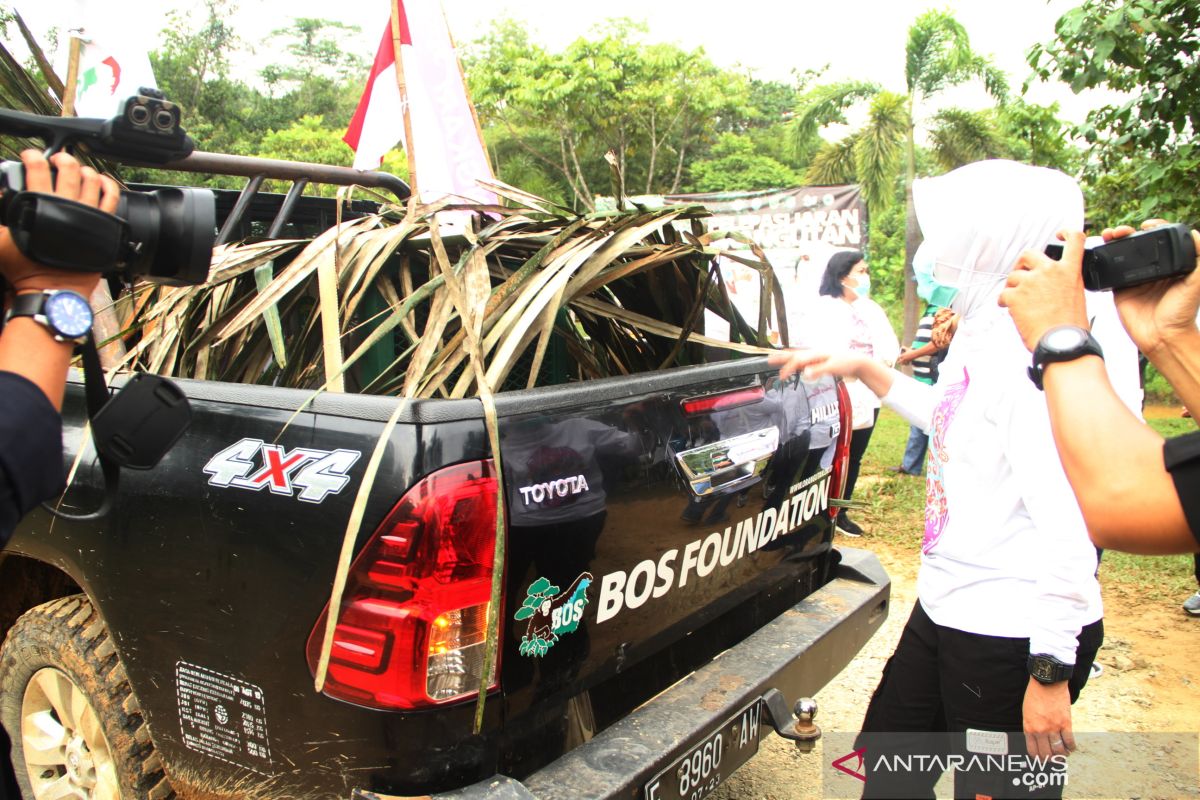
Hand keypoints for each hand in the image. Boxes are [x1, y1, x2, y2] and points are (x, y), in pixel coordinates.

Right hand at [0, 149, 119, 296]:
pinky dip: (108, 186)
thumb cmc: (26, 268)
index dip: (32, 157)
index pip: (36, 169)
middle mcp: (68, 206)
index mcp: (40, 205)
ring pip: (92, 181)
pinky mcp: (104, 227)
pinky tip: (102, 182)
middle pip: (69, 169)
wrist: (52, 290)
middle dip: (62, 157)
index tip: (29, 155)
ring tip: (78, 169)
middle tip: (56, 158)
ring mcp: (89, 216)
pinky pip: (111, 200)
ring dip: (85, 170)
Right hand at [768, 348, 866, 381]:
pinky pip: (804, 360)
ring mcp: (816, 356)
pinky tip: (795, 366)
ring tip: (776, 360)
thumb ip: (818, 370)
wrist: (858, 362)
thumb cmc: (847, 363)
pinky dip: (796, 363)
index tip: (782, 377)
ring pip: (798, 356)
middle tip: (768, 360)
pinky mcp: (819, 360)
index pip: (797, 360)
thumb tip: (804, 373)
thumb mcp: (833, 367)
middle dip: (781, 358)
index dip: (788, 368)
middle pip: (794, 354)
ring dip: (787, 359)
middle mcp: (814, 353)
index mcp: (815, 353)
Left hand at [999, 230, 1088, 351]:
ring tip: (1018, 302)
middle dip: (1022, 264)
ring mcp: (1031, 281)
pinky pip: (1003, 294)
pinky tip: (1010, 309)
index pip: (1074, 240)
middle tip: (1022, 276)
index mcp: (1070, 270)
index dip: (1066, 233)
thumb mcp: (1077, 295)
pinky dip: (1005, 301)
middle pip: (1029, 254)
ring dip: (1013, 287)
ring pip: (1013, 276)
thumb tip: (1053, 283)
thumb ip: (1065, 281)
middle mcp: (1050, 271)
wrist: (1061, 342)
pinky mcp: (1015, 295)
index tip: (1059, 234)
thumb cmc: (1070, 326)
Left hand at [1023, 678, 1074, 759]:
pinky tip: (1071, 748)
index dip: (1037, 757)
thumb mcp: (1026, 712)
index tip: (1041, 759)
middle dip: (1050, 759)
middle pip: (1046, 753)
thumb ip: (1031, 726)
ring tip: (1063, 754)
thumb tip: (1035, 738)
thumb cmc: (1035, 695)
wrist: (1047, 682)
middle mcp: (1041, 730)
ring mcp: (1054, 728)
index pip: (1033, 750)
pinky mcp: (1066, 723)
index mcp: (1029, 727)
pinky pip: (1070, 741)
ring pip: (1059, 750)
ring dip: (1062, 755)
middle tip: (1053, 759)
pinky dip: (1071, 747)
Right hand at [1107, 220, 1199, 357]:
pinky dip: (1104, 259)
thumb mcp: (1196, 283)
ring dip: (1115, 241)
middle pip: (1139, 243)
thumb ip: (1199, 258)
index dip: (1154, 228)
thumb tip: (1195, 234)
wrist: (1161, 337)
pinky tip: (1102, 251)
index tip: (1147, 225)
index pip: (1162, 240)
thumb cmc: (1181, 313)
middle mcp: (1153, 269)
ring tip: (1110, 235)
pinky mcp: (1121, 288)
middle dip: (1129, 232)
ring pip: (1123, 253)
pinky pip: (1111, 270)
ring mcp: (1135, 278)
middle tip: (1122, 231)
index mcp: (1171, 265)